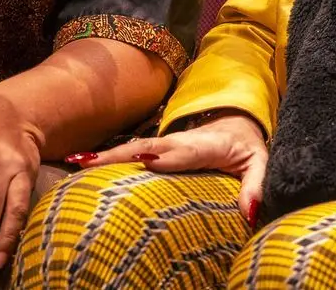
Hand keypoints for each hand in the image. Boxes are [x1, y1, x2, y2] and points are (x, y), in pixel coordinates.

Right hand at [75, 112, 268, 223]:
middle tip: (89, 163)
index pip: (186, 150)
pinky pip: (131, 153)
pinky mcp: (156, 149)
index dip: (168, 156)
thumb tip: (251, 212)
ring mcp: (166, 144)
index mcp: (208, 145)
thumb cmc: (246, 148)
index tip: (147, 161)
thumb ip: (256, 185)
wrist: (235, 122)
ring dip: (106, 156)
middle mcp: (181, 142)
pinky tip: (81, 165)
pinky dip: (106, 159)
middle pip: (148, 146)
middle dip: (121, 154)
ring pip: (133, 148)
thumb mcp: (259, 163)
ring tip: (76, 164)